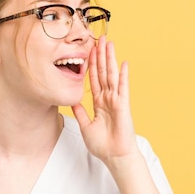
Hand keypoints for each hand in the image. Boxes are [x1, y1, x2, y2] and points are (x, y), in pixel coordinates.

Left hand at [72, 37, 138, 163]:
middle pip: (103, 72)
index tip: (88, 50)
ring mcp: (116, 100)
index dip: (91, 64)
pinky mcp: (123, 105)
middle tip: (99, 38)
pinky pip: (123, 88)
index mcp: (99, 103)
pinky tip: (123, 63)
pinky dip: (123, 75)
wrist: (114, 156)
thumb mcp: (85, 125)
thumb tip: (71, 101)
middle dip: (100, 55)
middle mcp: (108, 98)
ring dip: (110, 59)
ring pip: (112, 75)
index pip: (94, 79)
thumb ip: (79, 112)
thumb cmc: (102, 144)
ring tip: (109, 43)